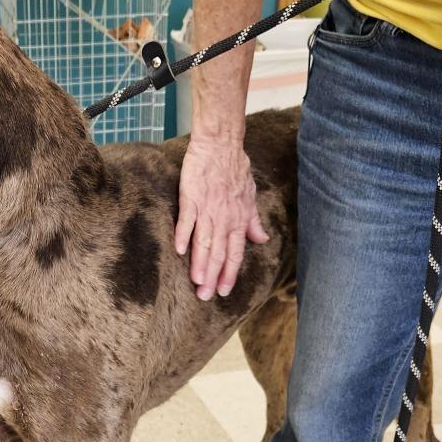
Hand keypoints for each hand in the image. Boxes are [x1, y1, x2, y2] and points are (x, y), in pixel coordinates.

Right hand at [175, 134, 268, 300]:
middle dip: (213, 277)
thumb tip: (262, 238)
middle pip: (219, 253)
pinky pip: (187, 220)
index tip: (224, 291)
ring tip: (196, 283)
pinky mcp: (191, 197)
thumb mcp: (250, 195)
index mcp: (238, 219)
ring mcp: (207, 208)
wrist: (221, 145)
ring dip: (200, 264)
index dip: (229, 273)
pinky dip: (184, 235)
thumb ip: (253, 220)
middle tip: (205, 296)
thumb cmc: (235, 168)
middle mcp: (224, 217)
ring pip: (205, 242)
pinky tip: (180, 251)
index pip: (235, 252)